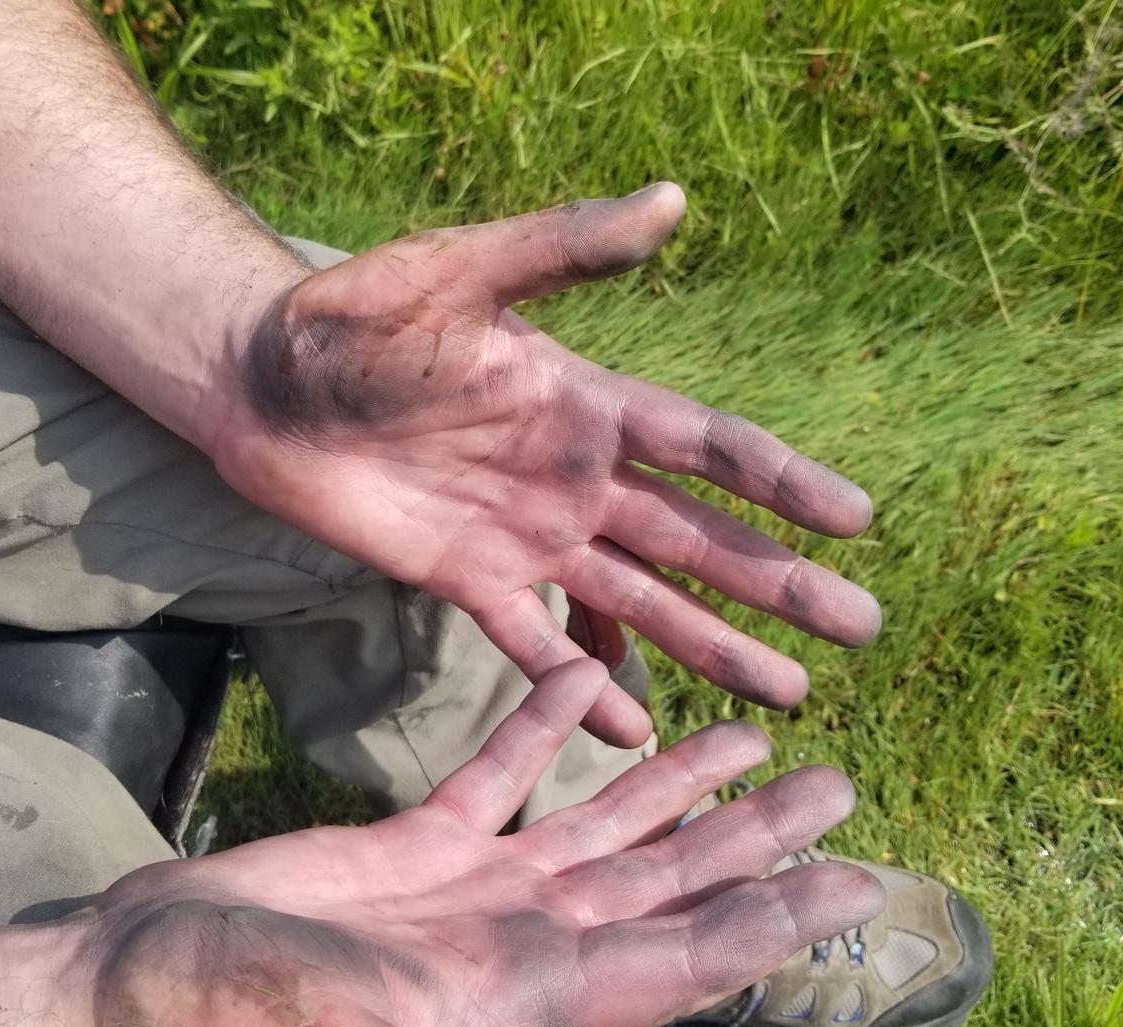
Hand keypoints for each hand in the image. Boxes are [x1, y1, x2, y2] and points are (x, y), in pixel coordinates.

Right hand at [87, 660, 884, 1026]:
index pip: (683, 959)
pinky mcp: (414, 845)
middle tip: (835, 784)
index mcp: (529, 1004)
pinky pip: (501, 778)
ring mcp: (470, 892)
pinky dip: (544, 732)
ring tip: (741, 737)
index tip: (854, 881)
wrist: (138, 994)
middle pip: (664, 884)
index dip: (772, 923)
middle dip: (750, 838)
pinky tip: (586, 687)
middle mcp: (520, 947)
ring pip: (597, 827)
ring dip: (669, 785)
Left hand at [212, 185, 880, 747]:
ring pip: (640, 602)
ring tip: (787, 692)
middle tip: (861, 629)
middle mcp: (576, 479)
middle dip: (779, 585)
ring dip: (713, 646)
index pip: (707, 447)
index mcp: (587, 404)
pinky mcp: (468, 583)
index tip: (859, 521)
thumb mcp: (458, 273)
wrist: (262, 386)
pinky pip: (537, 646)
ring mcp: (529, 538)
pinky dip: (582, 689)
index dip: (782, 483)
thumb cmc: (353, 319)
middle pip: (699, 540)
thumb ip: (561, 253)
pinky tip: (634, 730)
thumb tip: (672, 200)